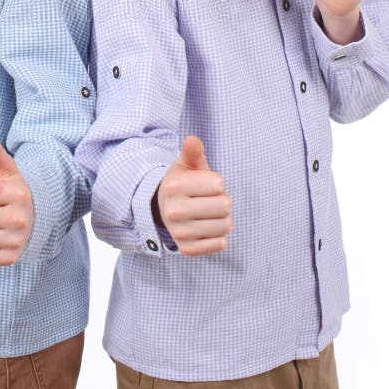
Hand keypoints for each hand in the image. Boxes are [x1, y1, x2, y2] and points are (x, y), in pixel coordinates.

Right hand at [153, 136, 231, 255]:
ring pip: (225, 226)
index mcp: (174, 186)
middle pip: (224, 206)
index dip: (216, 182)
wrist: (163, 209)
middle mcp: (174, 211)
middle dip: (222, 200)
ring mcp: (179, 232)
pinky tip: (206, 228)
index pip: (218, 183)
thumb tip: (192, 140)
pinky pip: (220, 243)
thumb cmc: (183, 183)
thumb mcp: (185, 165)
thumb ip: (192, 152)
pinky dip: (218, 235)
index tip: (204, 184)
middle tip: (209, 200)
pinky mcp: (187, 249)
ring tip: (208, 213)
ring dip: (222, 218)